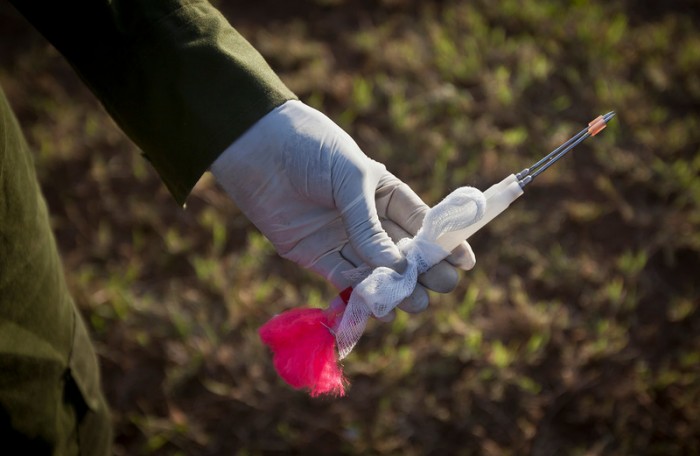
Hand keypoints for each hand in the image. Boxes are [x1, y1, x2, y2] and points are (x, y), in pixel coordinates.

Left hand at [211, 100, 475, 318]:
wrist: (257, 149)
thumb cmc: (312, 149)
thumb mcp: (350, 177)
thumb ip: (369, 223)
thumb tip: (393, 266)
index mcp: (385, 194)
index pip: (422, 223)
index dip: (444, 244)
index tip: (465, 262)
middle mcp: (367, 220)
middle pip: (402, 253)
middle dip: (423, 271)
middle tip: (440, 287)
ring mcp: (343, 239)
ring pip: (376, 271)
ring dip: (395, 288)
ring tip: (415, 303)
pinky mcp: (316, 255)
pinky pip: (344, 277)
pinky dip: (361, 291)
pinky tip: (379, 301)